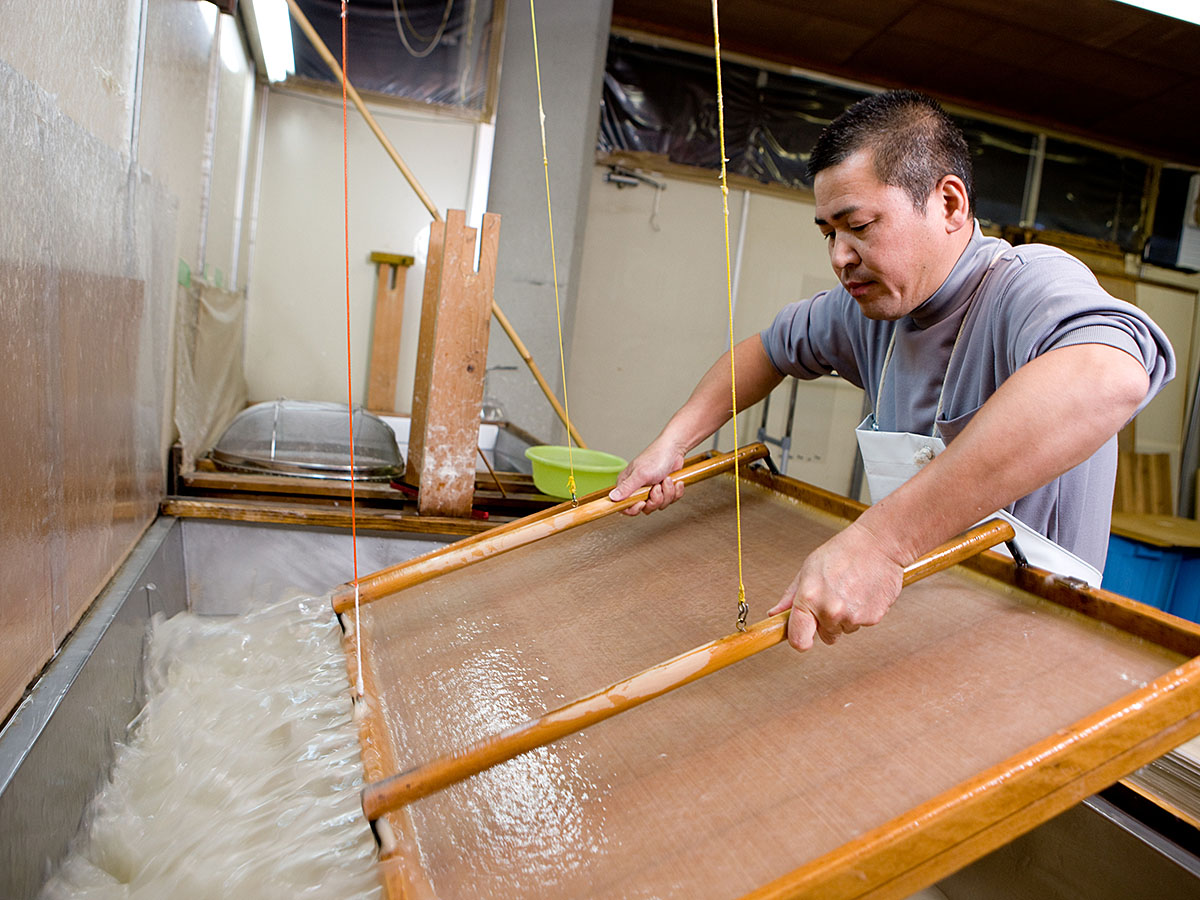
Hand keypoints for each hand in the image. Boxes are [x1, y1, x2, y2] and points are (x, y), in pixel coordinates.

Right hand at [608, 437, 687, 514]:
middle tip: (657, 486)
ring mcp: (652, 490)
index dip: (634, 509)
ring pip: (659, 505)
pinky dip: (675, 491)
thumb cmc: (656, 457)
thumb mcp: (640, 475)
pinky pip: (670, 500)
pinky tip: (675, 481)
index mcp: (627, 485)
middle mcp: (638, 489)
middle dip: (656, 499)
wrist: (675, 449)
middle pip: (646, 508)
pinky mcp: (664, 490)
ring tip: (667, 479)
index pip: (625, 507)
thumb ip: (627, 488)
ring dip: (667, 492)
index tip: (643, 503)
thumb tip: (611, 498)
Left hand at [767, 522, 904, 650]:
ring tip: (849, 590)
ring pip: (844, 629)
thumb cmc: (841, 552)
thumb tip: (775, 614)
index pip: (798, 640)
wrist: (877, 545)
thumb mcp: (808, 570)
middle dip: (826, 623)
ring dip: (845, 616)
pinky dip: (862, 612)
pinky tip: (862, 592)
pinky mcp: (873, 618)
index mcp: (810, 598)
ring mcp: (853, 617)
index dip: (799, 640)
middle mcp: (830, 612)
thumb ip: (790, 597)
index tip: (802, 636)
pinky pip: (862, 624)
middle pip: (825, 637)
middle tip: (832, 598)